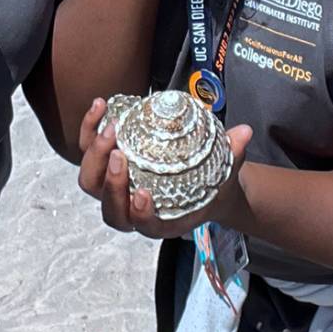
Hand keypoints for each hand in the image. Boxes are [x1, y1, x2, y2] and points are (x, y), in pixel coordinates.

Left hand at [76, 97, 253, 239]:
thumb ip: (233, 154)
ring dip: (95, 156)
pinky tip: (100, 105)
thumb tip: (244, 133)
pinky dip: (89, 130)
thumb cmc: (211, 181)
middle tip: (119, 153)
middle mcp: (132, 210)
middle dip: (110, 184)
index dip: (140, 215)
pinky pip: (88, 152)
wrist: (197, 177)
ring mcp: (114, 188)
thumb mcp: (226, 171)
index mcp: (160, 220)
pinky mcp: (105, 165)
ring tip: (110, 128)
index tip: (143, 194)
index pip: (144, 226)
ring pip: (90, 182)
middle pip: (110, 208)